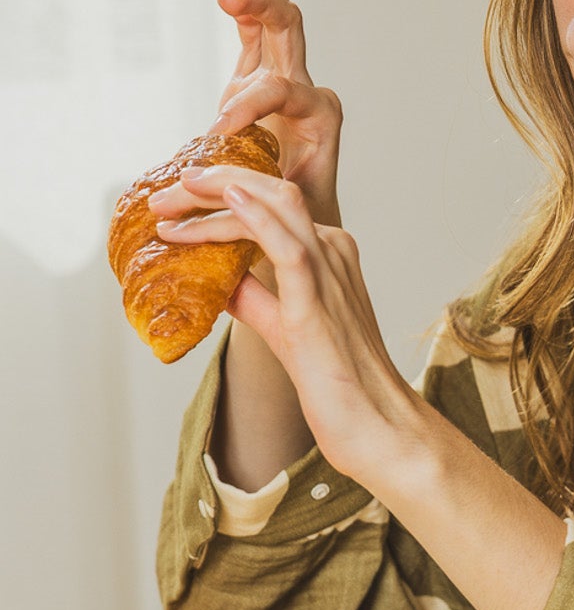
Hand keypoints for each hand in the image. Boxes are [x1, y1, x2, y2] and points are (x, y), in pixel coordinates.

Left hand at [154, 164, 424, 490]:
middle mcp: (332, 252)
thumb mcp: (284, 328)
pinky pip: (286, 246)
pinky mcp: (316, 303)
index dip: (220, 196)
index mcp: (327, 255)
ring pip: (276, 204)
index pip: (270, 204)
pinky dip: (255, 217)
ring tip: (175, 195)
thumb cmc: (339, 385)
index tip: (176, 206)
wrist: (375, 426)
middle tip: (163, 196)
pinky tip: (227, 199)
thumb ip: (254, 298)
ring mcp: (329, 273)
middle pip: (271, 190)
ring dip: (220, 192)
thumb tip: (217, 280)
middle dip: (212, 184)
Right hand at [212, 0, 342, 228]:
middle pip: (291, 33)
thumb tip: (187, 206)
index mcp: (319, 119)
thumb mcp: (274, 212)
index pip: (282, 91)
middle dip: (262, 11)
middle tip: (229, 0)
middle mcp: (307, 93)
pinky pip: (260, 32)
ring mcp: (285, 80)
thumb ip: (247, 198)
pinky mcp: (261, 79)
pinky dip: (250, 7)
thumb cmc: (291, 220)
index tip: (219, 131)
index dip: (248, 104)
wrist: (300, 223)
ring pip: (279, 22)